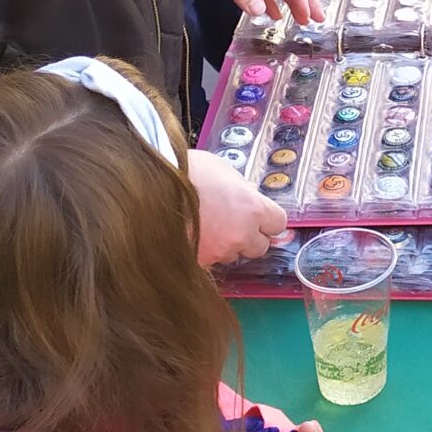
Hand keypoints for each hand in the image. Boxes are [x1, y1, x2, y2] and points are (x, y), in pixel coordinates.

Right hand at [186, 148, 288, 266]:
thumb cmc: (186, 171)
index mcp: (253, 208)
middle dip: (249, 237)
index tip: (260, 216)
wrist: (152, 187)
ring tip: (206, 228)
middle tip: (233, 224)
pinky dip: (204, 252)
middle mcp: (241, 234)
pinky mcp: (198, 262)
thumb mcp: (222, 169)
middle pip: (260, 247)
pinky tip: (192, 236)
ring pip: (232, 256)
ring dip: (226, 246)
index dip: (268, 220)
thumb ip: (241, 188)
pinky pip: (209, 262)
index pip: (279, 223)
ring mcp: (219, 251)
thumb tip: (247, 196)